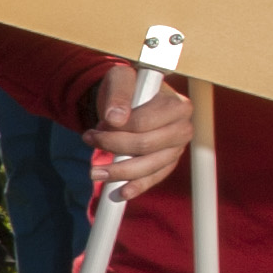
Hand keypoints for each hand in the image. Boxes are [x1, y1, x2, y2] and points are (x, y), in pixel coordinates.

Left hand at [93, 62, 196, 196]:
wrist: (128, 102)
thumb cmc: (128, 88)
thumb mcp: (120, 79)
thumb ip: (119, 94)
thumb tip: (116, 118)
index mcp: (177, 105)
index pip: (144, 122)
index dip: (118, 127)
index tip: (99, 125)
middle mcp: (183, 128)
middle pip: (146, 145)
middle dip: (115, 147)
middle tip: (90, 140)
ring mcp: (177, 148)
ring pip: (149, 166)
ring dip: (120, 171)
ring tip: (95, 171)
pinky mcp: (168, 163)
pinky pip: (154, 179)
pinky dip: (136, 186)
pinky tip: (120, 193)